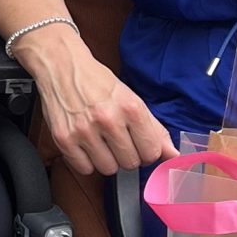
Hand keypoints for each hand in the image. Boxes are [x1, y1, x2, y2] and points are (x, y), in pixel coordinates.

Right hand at [20, 31, 172, 174]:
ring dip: (107, 160)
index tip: (139, 144)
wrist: (62, 67)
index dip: (147, 151)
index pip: (151, 152)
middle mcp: (108, 119)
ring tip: (101, 142)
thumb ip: (155, 130)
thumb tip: (174, 155)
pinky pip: (85, 169)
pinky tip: (86, 145)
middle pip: (130, 163)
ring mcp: (84, 131)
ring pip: (108, 170)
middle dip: (127, 155)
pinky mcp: (64, 139)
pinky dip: (87, 162)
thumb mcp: (132, 100)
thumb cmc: (98, 82)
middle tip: (118, 140)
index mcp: (130, 108)